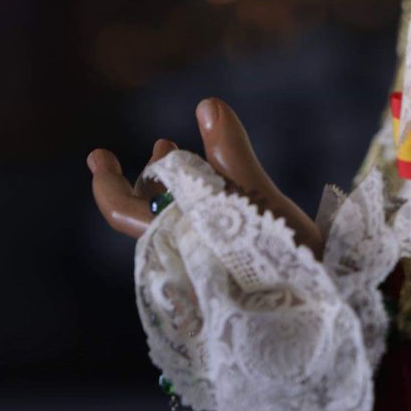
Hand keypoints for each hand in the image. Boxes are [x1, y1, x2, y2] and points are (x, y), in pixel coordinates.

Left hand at [88, 98, 322, 253]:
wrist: (314, 306)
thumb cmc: (282, 257)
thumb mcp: (258, 200)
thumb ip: (230, 154)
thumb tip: (207, 104)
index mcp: (177, 238)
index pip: (123, 211)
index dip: (107, 182)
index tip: (96, 155)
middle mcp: (180, 253)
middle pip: (148, 210)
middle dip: (151, 173)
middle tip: (161, 143)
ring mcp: (199, 260)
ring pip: (171, 217)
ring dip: (173, 183)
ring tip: (180, 154)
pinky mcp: (222, 264)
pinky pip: (193, 227)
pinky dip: (195, 199)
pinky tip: (212, 185)